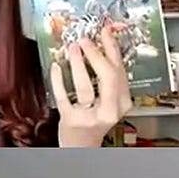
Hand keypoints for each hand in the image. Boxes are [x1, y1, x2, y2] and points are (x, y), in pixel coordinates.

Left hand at [52, 24, 133, 146]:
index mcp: (122, 103)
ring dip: (77, 63)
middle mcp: (109, 110)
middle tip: (85, 40)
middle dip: (95, 54)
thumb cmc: (95, 120)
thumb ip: (108, 78)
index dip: (112, 48)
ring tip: (72, 48)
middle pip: (107, 76)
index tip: (105, 31)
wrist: (82, 146)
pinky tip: (56, 67)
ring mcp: (89, 116)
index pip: (120, 70)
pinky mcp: (71, 120)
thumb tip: (101, 46)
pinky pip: (64, 95)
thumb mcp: (110, 100)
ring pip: (85, 86)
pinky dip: (58, 79)